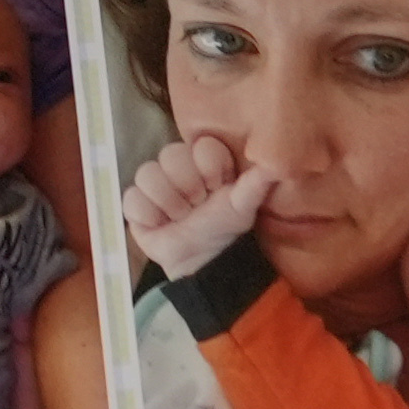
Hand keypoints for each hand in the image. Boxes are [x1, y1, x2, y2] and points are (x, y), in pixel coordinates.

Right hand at [116, 129, 269, 285]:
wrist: (200, 262)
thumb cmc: (222, 229)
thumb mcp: (242, 208)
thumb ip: (255, 185)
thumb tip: (277, 165)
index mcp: (203, 161)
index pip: (200, 146)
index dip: (208, 168)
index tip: (215, 188)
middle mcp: (177, 166)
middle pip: (170, 154)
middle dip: (187, 187)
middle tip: (196, 206)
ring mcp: (154, 183)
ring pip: (148, 173)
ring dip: (168, 203)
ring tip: (179, 218)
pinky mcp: (135, 203)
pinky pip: (132, 198)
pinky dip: (148, 215)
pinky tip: (160, 225)